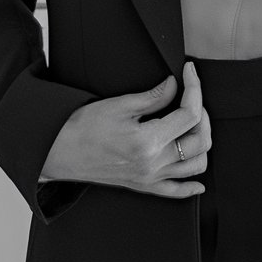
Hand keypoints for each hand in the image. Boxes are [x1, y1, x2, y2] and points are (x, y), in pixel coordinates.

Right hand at [40, 61, 210, 197]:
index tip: (190, 70)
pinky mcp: (143, 186)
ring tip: (192, 122)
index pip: (189, 114)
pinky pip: (176, 191)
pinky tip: (198, 181)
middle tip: (191, 93)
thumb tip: (175, 85)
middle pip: (199, 140)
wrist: (59, 151)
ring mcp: (150, 178)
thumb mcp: (120, 105)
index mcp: (148, 142)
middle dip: (202, 112)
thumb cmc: (83, 126)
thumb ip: (154, 96)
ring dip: (201, 142)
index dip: (194, 87)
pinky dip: (191, 186)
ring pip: (196, 165)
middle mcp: (154, 164)